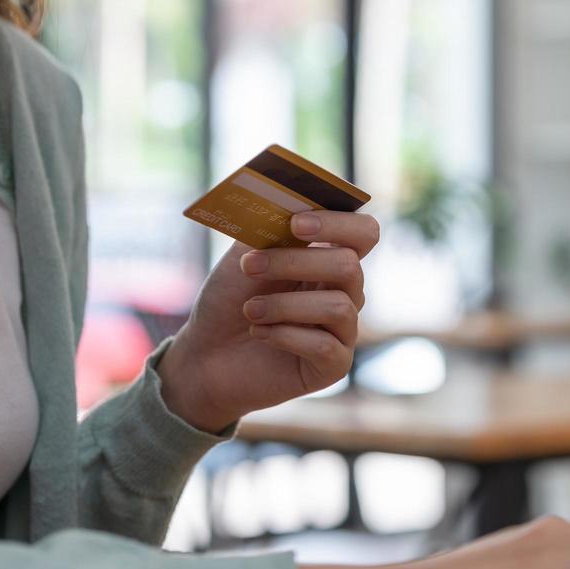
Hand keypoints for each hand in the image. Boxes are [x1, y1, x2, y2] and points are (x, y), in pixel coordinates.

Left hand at [160, 211, 379, 431]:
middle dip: (295, 262)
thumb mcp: (242, 256)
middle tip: (250, 265)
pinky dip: (285, 335)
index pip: (363, 233)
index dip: (338, 223)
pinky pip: (325, 346)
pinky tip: (258, 333)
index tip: (296, 223)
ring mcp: (342, 331)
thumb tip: (286, 203)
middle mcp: (344, 293)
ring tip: (249, 310)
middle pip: (348, 266)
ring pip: (338, 307)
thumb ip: (268, 229)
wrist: (206, 354)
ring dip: (284, 304)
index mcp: (328, 258)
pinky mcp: (333, 366)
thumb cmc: (228, 302)